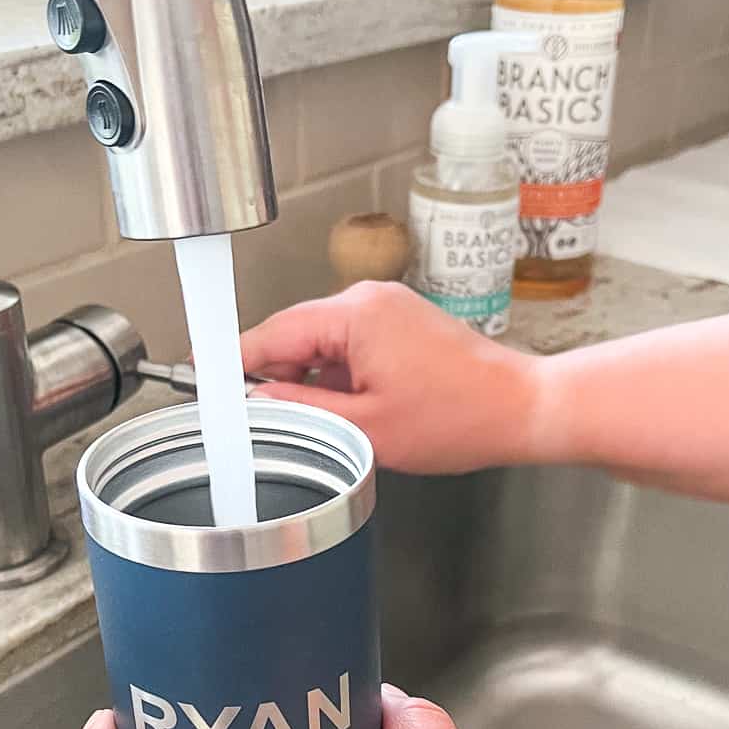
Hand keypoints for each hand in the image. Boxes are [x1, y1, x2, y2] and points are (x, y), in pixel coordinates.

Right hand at [240, 282, 552, 473]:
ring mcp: (387, 308)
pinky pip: (349, 344)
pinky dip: (339, 375)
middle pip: (294, 333)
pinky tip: (352, 409)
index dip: (236, 359)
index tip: (207, 376)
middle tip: (266, 420)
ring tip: (329, 422)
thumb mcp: (366, 428)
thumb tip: (258, 402)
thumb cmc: (460, 418)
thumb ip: (301, 411)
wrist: (520, 409)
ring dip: (312, 380)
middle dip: (277, 376)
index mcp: (356, 315)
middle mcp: (369, 300)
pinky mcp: (401, 322)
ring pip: (321, 342)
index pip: (273, 332)